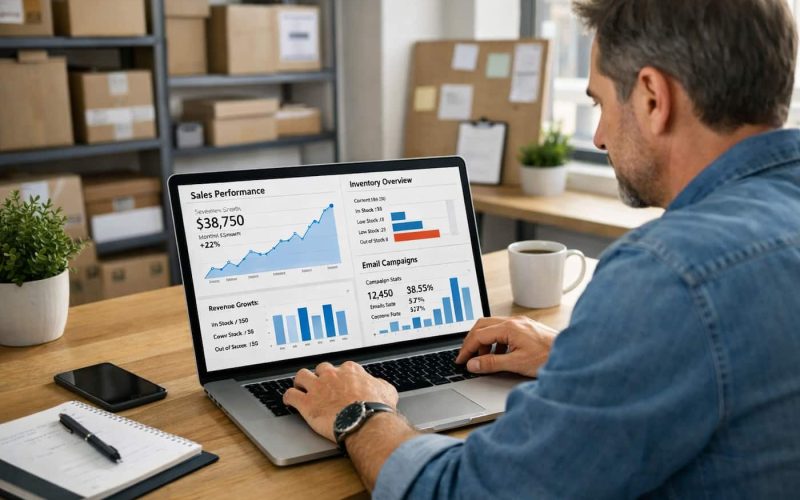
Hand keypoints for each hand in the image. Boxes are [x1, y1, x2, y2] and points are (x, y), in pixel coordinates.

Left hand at [283, 361, 398, 441]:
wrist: (364, 421)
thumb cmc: (376, 408)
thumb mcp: (387, 391)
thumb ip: (379, 385)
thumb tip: (378, 385)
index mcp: (350, 371)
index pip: (341, 367)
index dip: (340, 377)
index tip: (340, 383)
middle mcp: (331, 375)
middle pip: (320, 369)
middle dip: (320, 377)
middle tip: (321, 386)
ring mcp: (317, 388)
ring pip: (301, 376)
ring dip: (301, 382)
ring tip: (301, 389)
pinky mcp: (307, 403)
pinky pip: (290, 395)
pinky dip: (289, 398)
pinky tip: (290, 401)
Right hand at [454, 316, 556, 376]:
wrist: (573, 355)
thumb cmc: (549, 358)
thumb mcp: (516, 364)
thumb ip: (492, 363)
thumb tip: (473, 364)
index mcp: (509, 327)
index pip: (479, 335)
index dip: (467, 348)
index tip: (460, 360)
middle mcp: (514, 321)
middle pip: (482, 325)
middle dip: (471, 341)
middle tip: (466, 356)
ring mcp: (521, 323)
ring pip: (492, 327)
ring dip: (484, 341)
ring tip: (483, 359)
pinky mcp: (526, 328)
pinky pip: (503, 330)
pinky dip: (495, 342)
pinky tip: (499, 355)